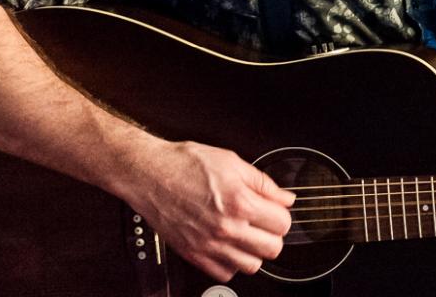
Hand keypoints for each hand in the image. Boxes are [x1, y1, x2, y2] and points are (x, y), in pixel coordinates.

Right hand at [122, 140, 295, 280]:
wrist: (150, 174)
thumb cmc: (185, 164)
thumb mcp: (232, 162)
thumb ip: (264, 183)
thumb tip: (286, 198)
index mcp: (239, 202)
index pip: (282, 224)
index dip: (282, 215)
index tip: (276, 210)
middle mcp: (226, 228)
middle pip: (272, 249)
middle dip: (273, 234)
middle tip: (264, 223)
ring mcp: (209, 245)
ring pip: (251, 266)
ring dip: (254, 251)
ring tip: (247, 235)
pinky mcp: (193, 255)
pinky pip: (224, 274)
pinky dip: (231, 264)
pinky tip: (229, 246)